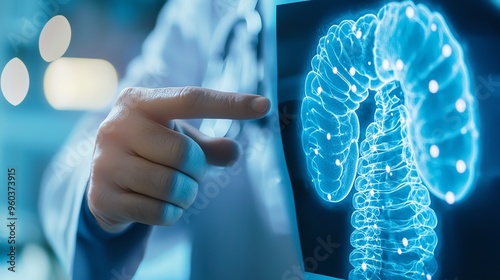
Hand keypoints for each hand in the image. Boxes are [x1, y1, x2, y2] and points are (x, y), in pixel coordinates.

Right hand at [88, 86, 269, 232]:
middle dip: (197, 170)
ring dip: (186, 194)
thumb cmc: (150, 151)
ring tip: (175, 188)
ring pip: (172, 187)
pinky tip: (158, 203)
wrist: (102, 180)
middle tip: (188, 172)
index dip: (230, 103)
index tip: (265, 105)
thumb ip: (210, 146)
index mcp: (139, 102)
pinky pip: (160, 212)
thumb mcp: (180, 140)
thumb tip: (235, 152)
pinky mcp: (102, 197)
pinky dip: (171, 213)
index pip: (191, 99)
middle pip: (185, 153)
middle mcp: (117, 127)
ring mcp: (105, 163)